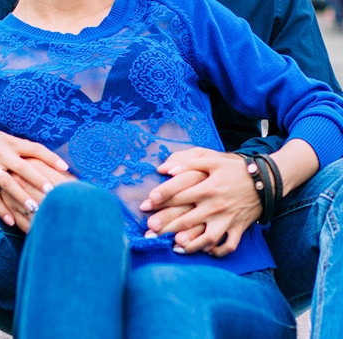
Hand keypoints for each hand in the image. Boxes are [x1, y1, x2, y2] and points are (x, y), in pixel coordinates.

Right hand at [0, 130, 72, 231]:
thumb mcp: (1, 139)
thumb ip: (19, 147)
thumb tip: (43, 155)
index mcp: (9, 142)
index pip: (34, 148)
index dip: (50, 157)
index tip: (65, 167)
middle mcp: (0, 152)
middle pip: (23, 166)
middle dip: (37, 179)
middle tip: (52, 190)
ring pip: (7, 182)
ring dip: (21, 196)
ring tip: (34, 208)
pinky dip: (1, 209)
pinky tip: (11, 220)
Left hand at [140, 147, 261, 256]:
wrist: (265, 179)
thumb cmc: (235, 168)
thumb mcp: (212, 159)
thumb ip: (188, 162)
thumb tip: (166, 169)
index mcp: (207, 187)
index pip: (179, 194)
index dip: (160, 198)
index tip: (145, 204)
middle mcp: (216, 205)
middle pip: (187, 219)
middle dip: (166, 225)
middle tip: (148, 231)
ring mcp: (227, 219)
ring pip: (207, 237)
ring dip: (190, 244)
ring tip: (174, 246)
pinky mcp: (238, 228)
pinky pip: (227, 245)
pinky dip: (216, 251)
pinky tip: (204, 251)